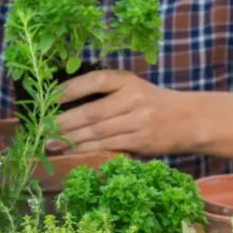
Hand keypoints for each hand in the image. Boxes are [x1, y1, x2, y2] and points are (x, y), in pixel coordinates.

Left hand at [50, 70, 194, 154]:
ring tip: (50, 143)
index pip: (95, 81)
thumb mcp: (134, 89)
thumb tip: (66, 106)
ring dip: (70, 139)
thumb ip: (107, 95)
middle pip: (91, 112)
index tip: (49, 98)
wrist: (191, 120)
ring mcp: (138, 120)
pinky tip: (71, 151)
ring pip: (97, 132)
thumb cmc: (154, 104)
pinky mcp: (140, 141)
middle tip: (41, 129)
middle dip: (63, 122)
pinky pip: (107, 146)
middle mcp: (133, 98)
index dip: (70, 89)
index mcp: (128, 80)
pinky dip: (86, 150)